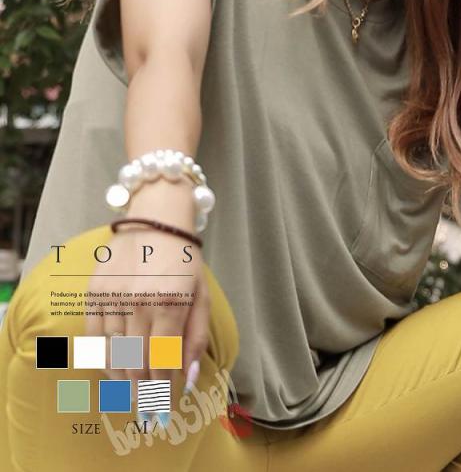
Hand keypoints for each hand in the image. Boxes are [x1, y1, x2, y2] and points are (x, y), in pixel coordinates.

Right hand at [85, 226, 209, 401]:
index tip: (169, 405)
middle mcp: (137, 301)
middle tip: (151, 408)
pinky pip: (93, 338)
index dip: (164, 390)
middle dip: (144, 393)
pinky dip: (103, 361)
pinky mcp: (93, 292)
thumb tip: (187, 379)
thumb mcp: (201, 295)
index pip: (162, 362)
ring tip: (135, 394)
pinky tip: (115, 372)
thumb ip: (196, 338)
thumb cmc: (184, 260)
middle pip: (135, 364)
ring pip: (112, 356)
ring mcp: (112, 297)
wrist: (156, 219)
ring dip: (123, 382)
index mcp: (169, 302)